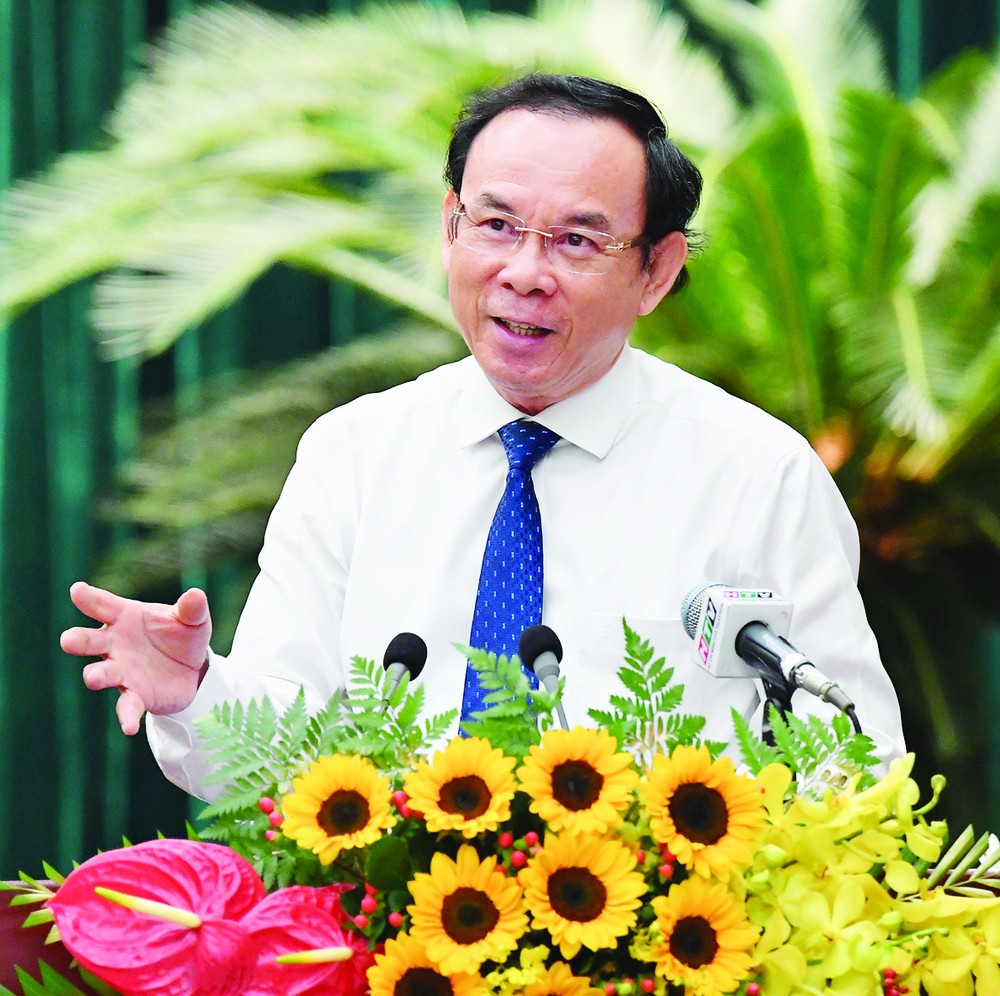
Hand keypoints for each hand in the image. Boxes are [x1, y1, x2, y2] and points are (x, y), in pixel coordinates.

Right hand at [61, 581, 212, 734]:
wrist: (194, 669)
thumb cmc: (183, 635)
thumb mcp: (193, 620)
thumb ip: (192, 609)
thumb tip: (196, 595)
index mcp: (125, 617)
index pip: (104, 605)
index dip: (89, 598)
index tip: (77, 591)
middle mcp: (115, 644)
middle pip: (88, 640)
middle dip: (77, 640)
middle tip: (68, 640)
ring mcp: (121, 670)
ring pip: (99, 673)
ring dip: (96, 676)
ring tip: (95, 678)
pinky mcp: (134, 695)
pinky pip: (126, 706)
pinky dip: (126, 716)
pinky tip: (129, 728)